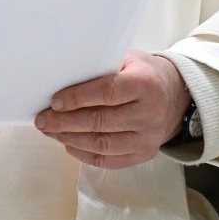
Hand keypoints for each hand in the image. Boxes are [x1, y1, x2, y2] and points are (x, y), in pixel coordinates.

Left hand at [34, 50, 190, 168]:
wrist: (175, 95)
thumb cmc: (143, 73)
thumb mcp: (128, 59)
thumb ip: (101, 67)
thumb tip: (61, 78)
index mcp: (145, 84)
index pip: (107, 93)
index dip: (78, 98)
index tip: (54, 101)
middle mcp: (150, 113)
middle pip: (100, 121)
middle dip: (65, 122)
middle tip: (43, 120)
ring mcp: (148, 137)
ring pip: (102, 143)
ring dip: (70, 139)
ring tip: (50, 131)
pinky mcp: (144, 154)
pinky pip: (108, 159)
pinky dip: (84, 153)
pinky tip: (68, 144)